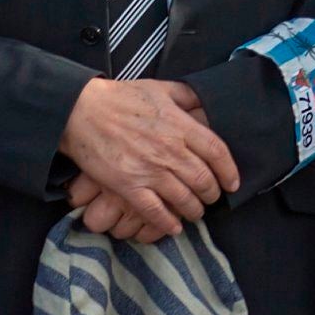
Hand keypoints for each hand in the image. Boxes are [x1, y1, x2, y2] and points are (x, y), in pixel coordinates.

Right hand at [58, 78, 238, 239]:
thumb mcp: (161, 88)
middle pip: (204, 180)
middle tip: (212, 198)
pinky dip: (167, 223)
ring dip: (195, 210)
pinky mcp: (128, 186)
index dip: (230, 171)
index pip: (218, 153)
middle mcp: (170, 151)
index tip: (233, 183)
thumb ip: (187, 96)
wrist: (81, 111)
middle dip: (212, 193)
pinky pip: (155, 212)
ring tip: (196, 212)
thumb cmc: (121, 97)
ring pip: (184, 199)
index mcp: (181, 126)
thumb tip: (206, 103)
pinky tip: (173, 227)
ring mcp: (150, 171)